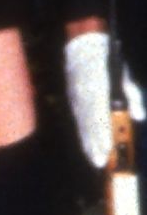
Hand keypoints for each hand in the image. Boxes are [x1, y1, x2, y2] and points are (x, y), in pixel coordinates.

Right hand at [64, 30, 142, 168]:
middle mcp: (85, 100)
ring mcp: (77, 103)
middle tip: (102, 162)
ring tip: (96, 161)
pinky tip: (89, 148)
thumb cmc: (108, 65)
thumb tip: (139, 116)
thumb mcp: (125, 78)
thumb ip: (134, 97)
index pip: (100, 117)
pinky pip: (80, 124)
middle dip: (96, 145)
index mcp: (97, 92)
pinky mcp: (75, 105)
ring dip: (89, 145)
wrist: (82, 52)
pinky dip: (85, 137)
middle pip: (90, 126)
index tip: (109, 148)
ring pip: (83, 127)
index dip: (104, 134)